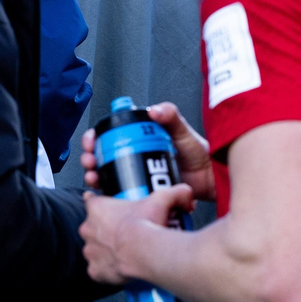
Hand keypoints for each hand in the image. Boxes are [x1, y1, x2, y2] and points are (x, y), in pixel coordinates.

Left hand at [79, 184, 194, 284]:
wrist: (145, 252)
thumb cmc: (146, 226)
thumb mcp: (162, 199)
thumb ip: (175, 192)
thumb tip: (185, 192)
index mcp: (97, 208)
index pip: (92, 200)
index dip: (103, 205)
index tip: (115, 211)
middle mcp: (88, 228)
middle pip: (95, 227)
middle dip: (108, 230)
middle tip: (129, 232)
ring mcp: (90, 251)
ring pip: (97, 249)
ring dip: (108, 249)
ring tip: (127, 250)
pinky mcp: (95, 270)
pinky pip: (99, 269)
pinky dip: (108, 269)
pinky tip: (122, 266)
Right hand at [81, 101, 214, 199]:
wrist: (209, 179)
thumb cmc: (199, 152)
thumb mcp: (183, 130)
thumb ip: (172, 116)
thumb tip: (153, 110)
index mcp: (140, 137)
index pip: (111, 134)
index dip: (96, 136)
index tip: (92, 139)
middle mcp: (134, 155)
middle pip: (103, 154)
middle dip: (90, 156)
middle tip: (90, 160)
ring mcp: (136, 174)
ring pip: (106, 173)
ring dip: (93, 174)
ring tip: (94, 176)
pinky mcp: (139, 191)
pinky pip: (118, 191)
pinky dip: (106, 191)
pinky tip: (102, 191)